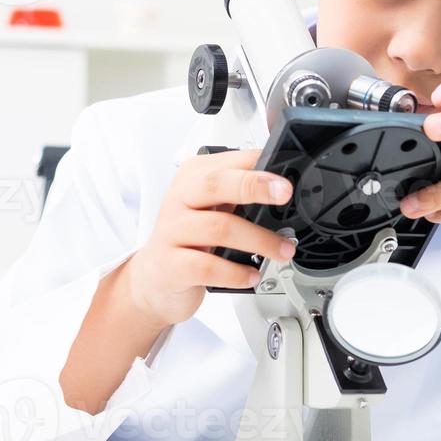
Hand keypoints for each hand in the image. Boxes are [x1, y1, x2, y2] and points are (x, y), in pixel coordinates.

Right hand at [124, 148, 295, 327]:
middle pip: (217, 184)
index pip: (229, 161)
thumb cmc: (189, 239)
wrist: (154, 279)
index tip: (286, 176)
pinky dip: (236, 272)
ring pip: (220, 227)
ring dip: (259, 240)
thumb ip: (239, 194)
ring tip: (283, 250)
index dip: (260, 165)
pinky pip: (208, 266)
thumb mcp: (211, 207)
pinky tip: (252, 275)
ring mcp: (172, 231)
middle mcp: (180, 198)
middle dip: (255, 186)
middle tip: (284, 193)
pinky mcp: (170, 265)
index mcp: (193, 177)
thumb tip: (282, 188)